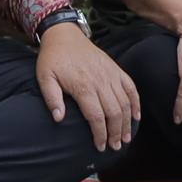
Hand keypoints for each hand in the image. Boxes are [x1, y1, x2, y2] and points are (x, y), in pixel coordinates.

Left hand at [33, 22, 138, 152]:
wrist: (64, 35)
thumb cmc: (53, 58)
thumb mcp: (44, 78)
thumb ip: (51, 99)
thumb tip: (59, 119)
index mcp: (83, 86)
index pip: (96, 117)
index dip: (100, 134)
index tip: (100, 147)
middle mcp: (100, 81)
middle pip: (114, 113)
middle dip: (116, 133)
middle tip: (116, 147)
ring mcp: (111, 75)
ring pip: (125, 103)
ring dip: (127, 122)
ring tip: (126, 138)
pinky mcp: (116, 69)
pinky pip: (131, 88)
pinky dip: (136, 103)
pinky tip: (137, 117)